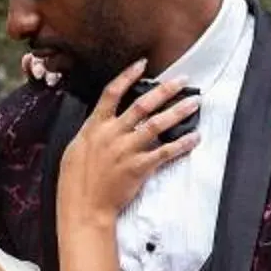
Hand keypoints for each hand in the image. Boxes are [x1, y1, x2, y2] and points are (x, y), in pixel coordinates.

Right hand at [56, 61, 199, 225]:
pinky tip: (194, 137)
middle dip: (164, 90)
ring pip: (157, 124)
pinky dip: (181, 144)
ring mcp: (127, 150)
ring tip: (194, 102)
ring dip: (178, 112)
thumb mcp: (76, 148)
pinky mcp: (140, 167)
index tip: (142, 64)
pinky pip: (165, 152)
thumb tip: (102, 120)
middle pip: (142, 104)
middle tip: (183, 80)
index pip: (112, 93)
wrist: (85, 207)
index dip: (127, 76)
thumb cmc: (75, 180)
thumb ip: (92, 132)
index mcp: (95, 126)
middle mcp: (113, 134)